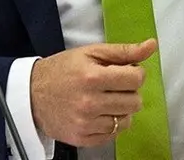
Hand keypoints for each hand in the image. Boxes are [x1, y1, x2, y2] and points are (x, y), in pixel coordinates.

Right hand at [30, 39, 154, 147]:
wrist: (31, 94)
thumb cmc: (63, 69)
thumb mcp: (91, 52)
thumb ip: (124, 51)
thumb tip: (152, 45)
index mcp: (93, 78)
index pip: (136, 79)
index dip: (136, 72)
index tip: (126, 71)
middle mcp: (90, 103)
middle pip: (135, 101)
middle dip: (130, 91)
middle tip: (115, 86)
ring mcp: (85, 124)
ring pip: (127, 120)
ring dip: (122, 109)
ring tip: (107, 99)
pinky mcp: (81, 139)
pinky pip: (113, 135)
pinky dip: (111, 124)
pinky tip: (100, 113)